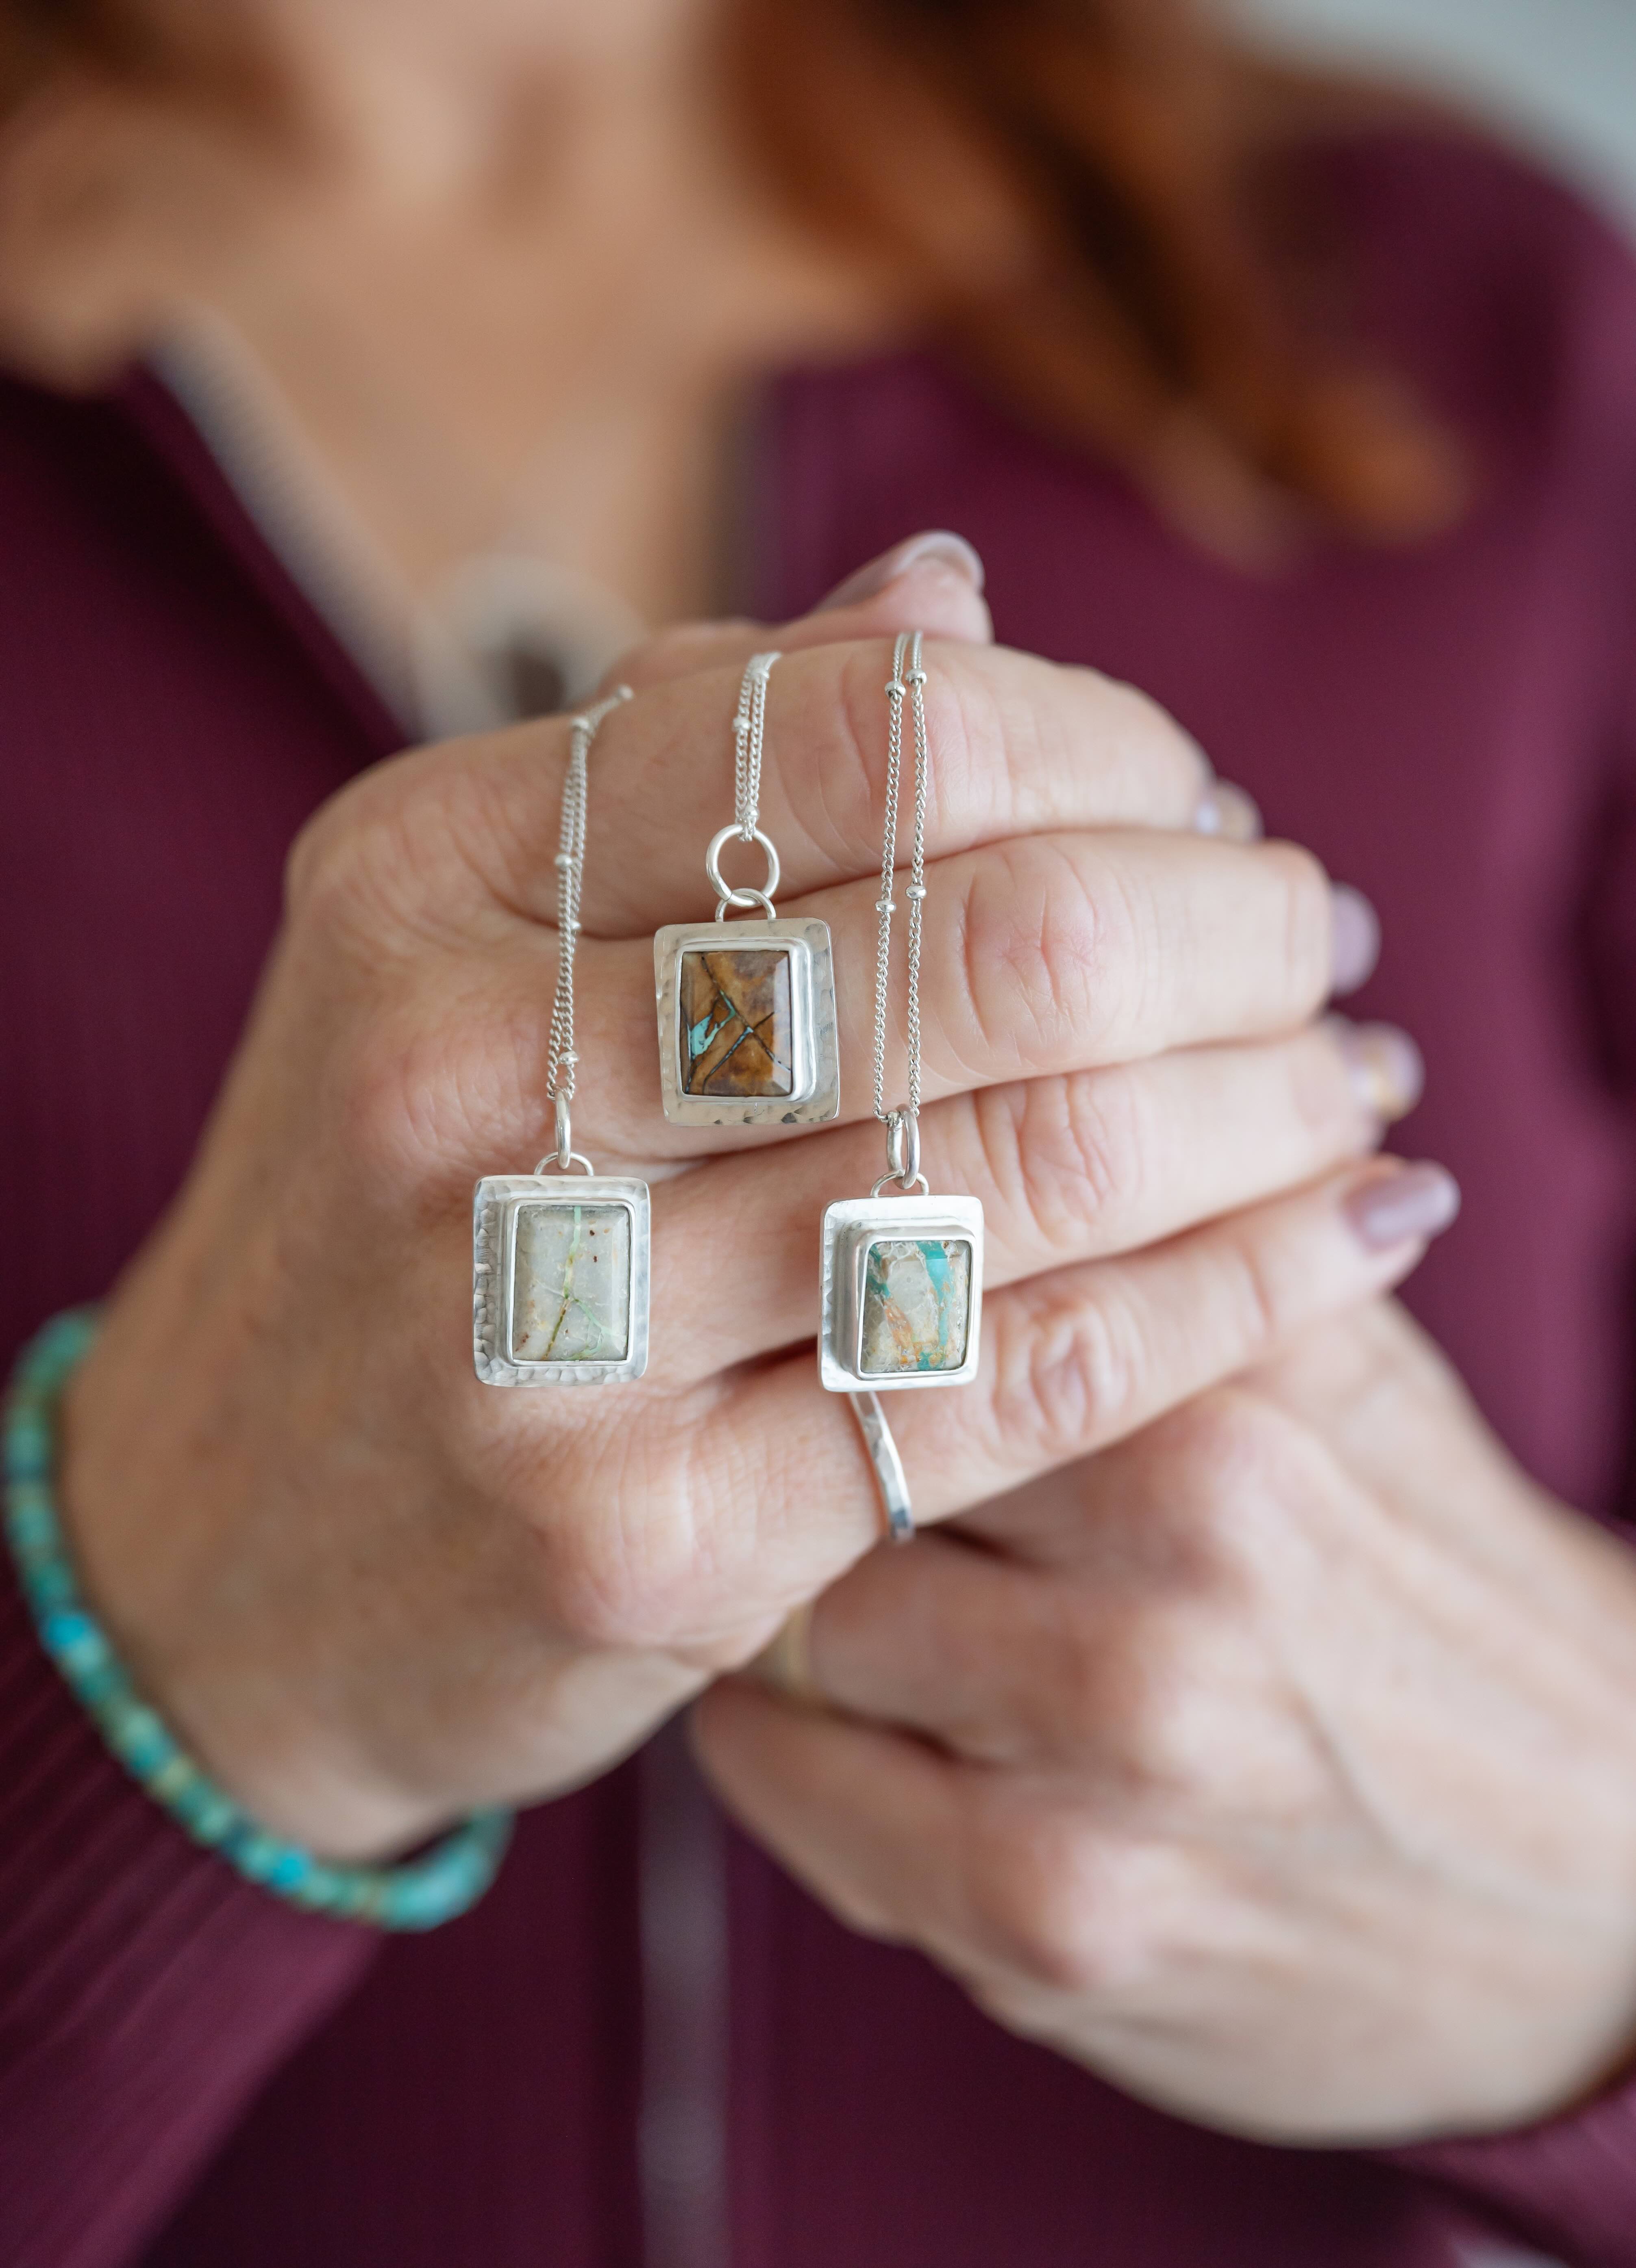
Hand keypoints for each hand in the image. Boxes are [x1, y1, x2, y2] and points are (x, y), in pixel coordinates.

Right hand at [61, 539, 1409, 1859]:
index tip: (1200, 807)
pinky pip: (1022, 1377)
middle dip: (1231, 927)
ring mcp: (544, 1331)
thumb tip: (950, 591)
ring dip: (1265, 1107)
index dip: (1104, 744)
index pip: (865, 729)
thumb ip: (692, 761)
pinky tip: (1350, 1237)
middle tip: (1319, 944)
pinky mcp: (645, 1541)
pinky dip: (1233, 1295)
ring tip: (1354, 1079)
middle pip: (993, 941)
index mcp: (424, 882)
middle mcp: (462, 1083)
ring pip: (1031, 1163)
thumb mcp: (462, 943)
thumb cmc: (396, 1218)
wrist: (225, 1552)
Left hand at [696, 1296, 1635, 2144]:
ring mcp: (1114, 1759)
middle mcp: (1176, 1563)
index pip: (910, 1287)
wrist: (1602, 1871)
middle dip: (787, 1460)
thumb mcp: (1349, 1372)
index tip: (790, 1305)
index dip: (822, 1295)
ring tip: (806, 1590)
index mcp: (1232, 1391)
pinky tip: (814, 1722)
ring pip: (784, 1631)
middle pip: (825, 1457)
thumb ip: (1185, 1229)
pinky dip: (770, 1752)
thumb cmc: (1431, 1587)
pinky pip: (793, 1799)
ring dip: (764, 1610)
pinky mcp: (1054, 1924)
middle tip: (780, 1456)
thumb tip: (986, 1088)